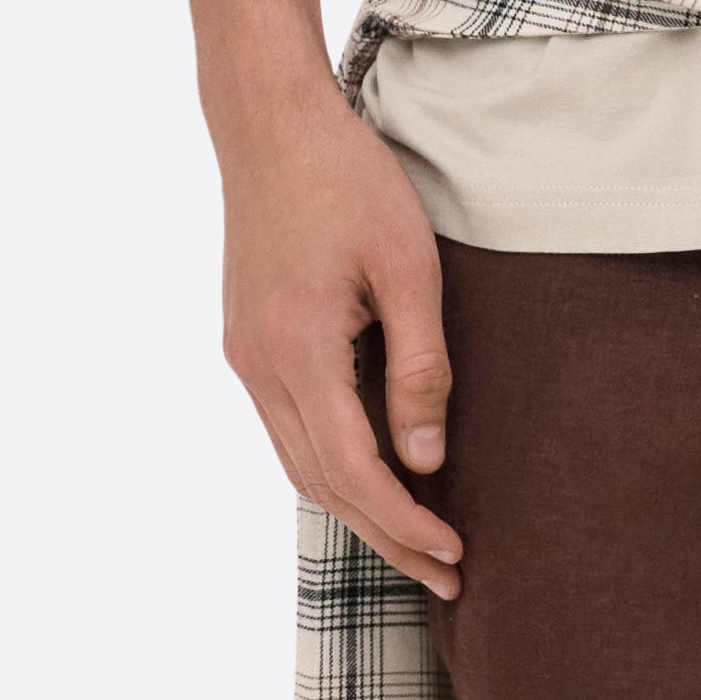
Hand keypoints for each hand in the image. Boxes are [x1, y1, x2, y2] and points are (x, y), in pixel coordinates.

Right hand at [217, 79, 462, 594]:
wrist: (269, 123)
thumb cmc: (348, 179)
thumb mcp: (409, 266)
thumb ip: (421, 366)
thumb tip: (428, 460)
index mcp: (297, 350)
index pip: (352, 471)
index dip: (404, 523)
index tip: (455, 554)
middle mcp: (258, 366)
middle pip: (321, 484)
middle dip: (385, 536)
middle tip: (447, 575)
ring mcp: (245, 355)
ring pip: (299, 462)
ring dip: (358, 507)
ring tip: (419, 540)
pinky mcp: (248, 341)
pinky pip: (290, 427)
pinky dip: (334, 465)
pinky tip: (377, 474)